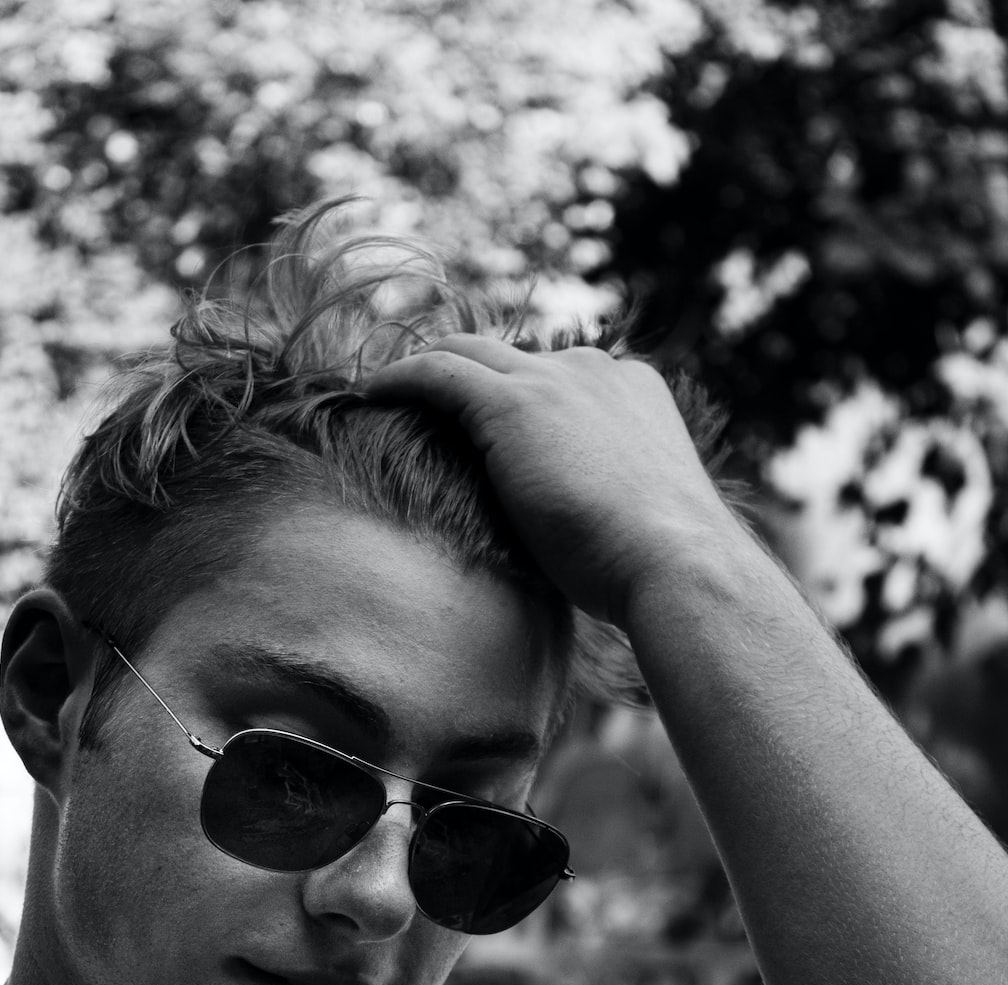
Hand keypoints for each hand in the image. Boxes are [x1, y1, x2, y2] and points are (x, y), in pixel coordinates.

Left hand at [362, 334, 743, 627]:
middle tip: (422, 401)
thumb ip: (603, 498)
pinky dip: (402, 379)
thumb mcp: (635, 518)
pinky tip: (370, 396)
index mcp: (633, 391)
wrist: (675, 562)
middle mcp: (595, 370)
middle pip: (512, 357)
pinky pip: (438, 374)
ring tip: (387, 397)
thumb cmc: (661, 567)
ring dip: (428, 373)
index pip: (559, 380)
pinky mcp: (513, 403)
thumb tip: (576, 536)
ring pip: (469, 354)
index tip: (485, 427)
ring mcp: (554, 380)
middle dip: (467, 374)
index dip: (518, 399)